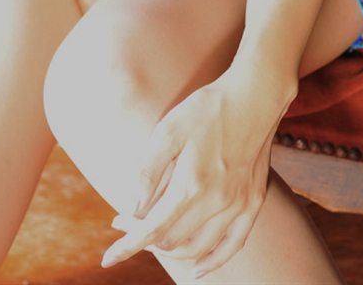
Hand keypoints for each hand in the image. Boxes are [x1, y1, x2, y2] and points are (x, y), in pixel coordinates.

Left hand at [100, 66, 297, 276]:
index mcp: (193, 185)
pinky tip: (199, 268)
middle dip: (144, 239)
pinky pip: (233, 245)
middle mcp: (217, 202)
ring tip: (152, 238)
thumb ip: (148, 172)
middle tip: (126, 221)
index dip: (128, 245)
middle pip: (173, 240)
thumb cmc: (207, 109)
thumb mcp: (168, 130)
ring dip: (171, 250)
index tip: (108, 257)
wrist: (254, 95)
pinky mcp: (254, 202)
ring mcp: (239, 205)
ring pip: (199, 248)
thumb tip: (133, 208)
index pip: (153, 230)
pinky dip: (214, 261)